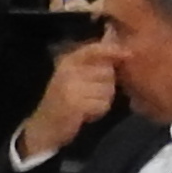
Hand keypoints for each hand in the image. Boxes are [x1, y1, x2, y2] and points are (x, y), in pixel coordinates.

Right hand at [17, 35, 119, 159]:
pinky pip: (103, 104)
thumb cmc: (64, 100)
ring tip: (88, 104)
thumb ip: (94, 62)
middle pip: (108, 71)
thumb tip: (118, 44)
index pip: (95, 49)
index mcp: (68, 61)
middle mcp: (68, 70)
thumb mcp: (75, 76)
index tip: (128, 54)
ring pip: (108, 89)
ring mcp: (71, 87)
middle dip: (107, 84)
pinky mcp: (75, 104)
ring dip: (103, 100)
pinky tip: (86, 114)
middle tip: (92, 94)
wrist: (43, 128)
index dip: (113, 49)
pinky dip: (99, 111)